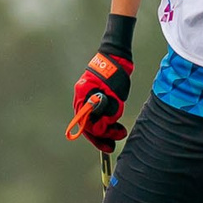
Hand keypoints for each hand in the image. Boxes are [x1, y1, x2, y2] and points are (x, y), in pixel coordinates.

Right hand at [67, 23, 136, 152]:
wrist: (116, 58)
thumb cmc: (114, 74)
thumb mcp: (113, 95)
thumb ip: (106, 111)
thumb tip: (101, 127)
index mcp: (83, 97)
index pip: (87, 124)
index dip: (98, 137)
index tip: (109, 144)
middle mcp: (82, 98)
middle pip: (89, 124)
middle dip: (101, 136)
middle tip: (112, 145)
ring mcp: (88, 96)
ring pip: (94, 119)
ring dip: (106, 128)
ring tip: (119, 132)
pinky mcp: (95, 95)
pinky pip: (98, 113)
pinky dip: (106, 120)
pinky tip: (115, 124)